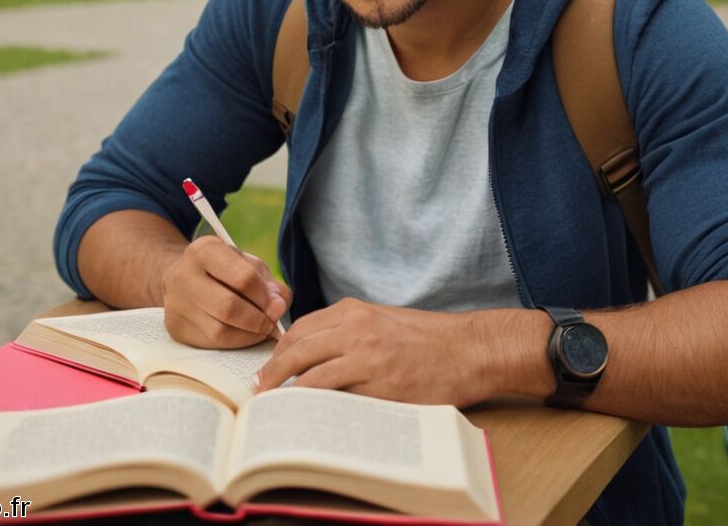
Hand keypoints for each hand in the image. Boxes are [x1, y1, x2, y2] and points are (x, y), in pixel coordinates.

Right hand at [160, 235, 291, 348]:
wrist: (184, 278)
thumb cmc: (224, 269)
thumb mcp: (247, 264)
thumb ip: (268, 283)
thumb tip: (278, 305)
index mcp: (204, 250)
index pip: (243, 278)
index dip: (265, 296)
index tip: (278, 305)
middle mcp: (183, 275)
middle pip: (229, 307)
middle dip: (258, 319)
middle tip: (273, 322)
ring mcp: (175, 304)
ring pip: (220, 331)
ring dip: (249, 335)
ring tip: (262, 329)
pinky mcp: (175, 327)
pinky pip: (211, 343)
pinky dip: (235, 342)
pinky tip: (245, 335)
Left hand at [255, 299, 539, 406]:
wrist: (468, 349)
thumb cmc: (428, 338)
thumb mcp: (382, 320)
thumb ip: (349, 330)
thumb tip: (311, 354)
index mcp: (355, 310)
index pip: (301, 328)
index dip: (278, 350)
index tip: (268, 368)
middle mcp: (357, 328)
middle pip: (297, 348)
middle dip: (272, 372)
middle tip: (258, 391)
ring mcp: (368, 356)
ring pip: (310, 373)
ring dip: (287, 393)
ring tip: (275, 408)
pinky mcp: (381, 385)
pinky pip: (337, 397)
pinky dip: (316, 407)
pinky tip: (307, 416)